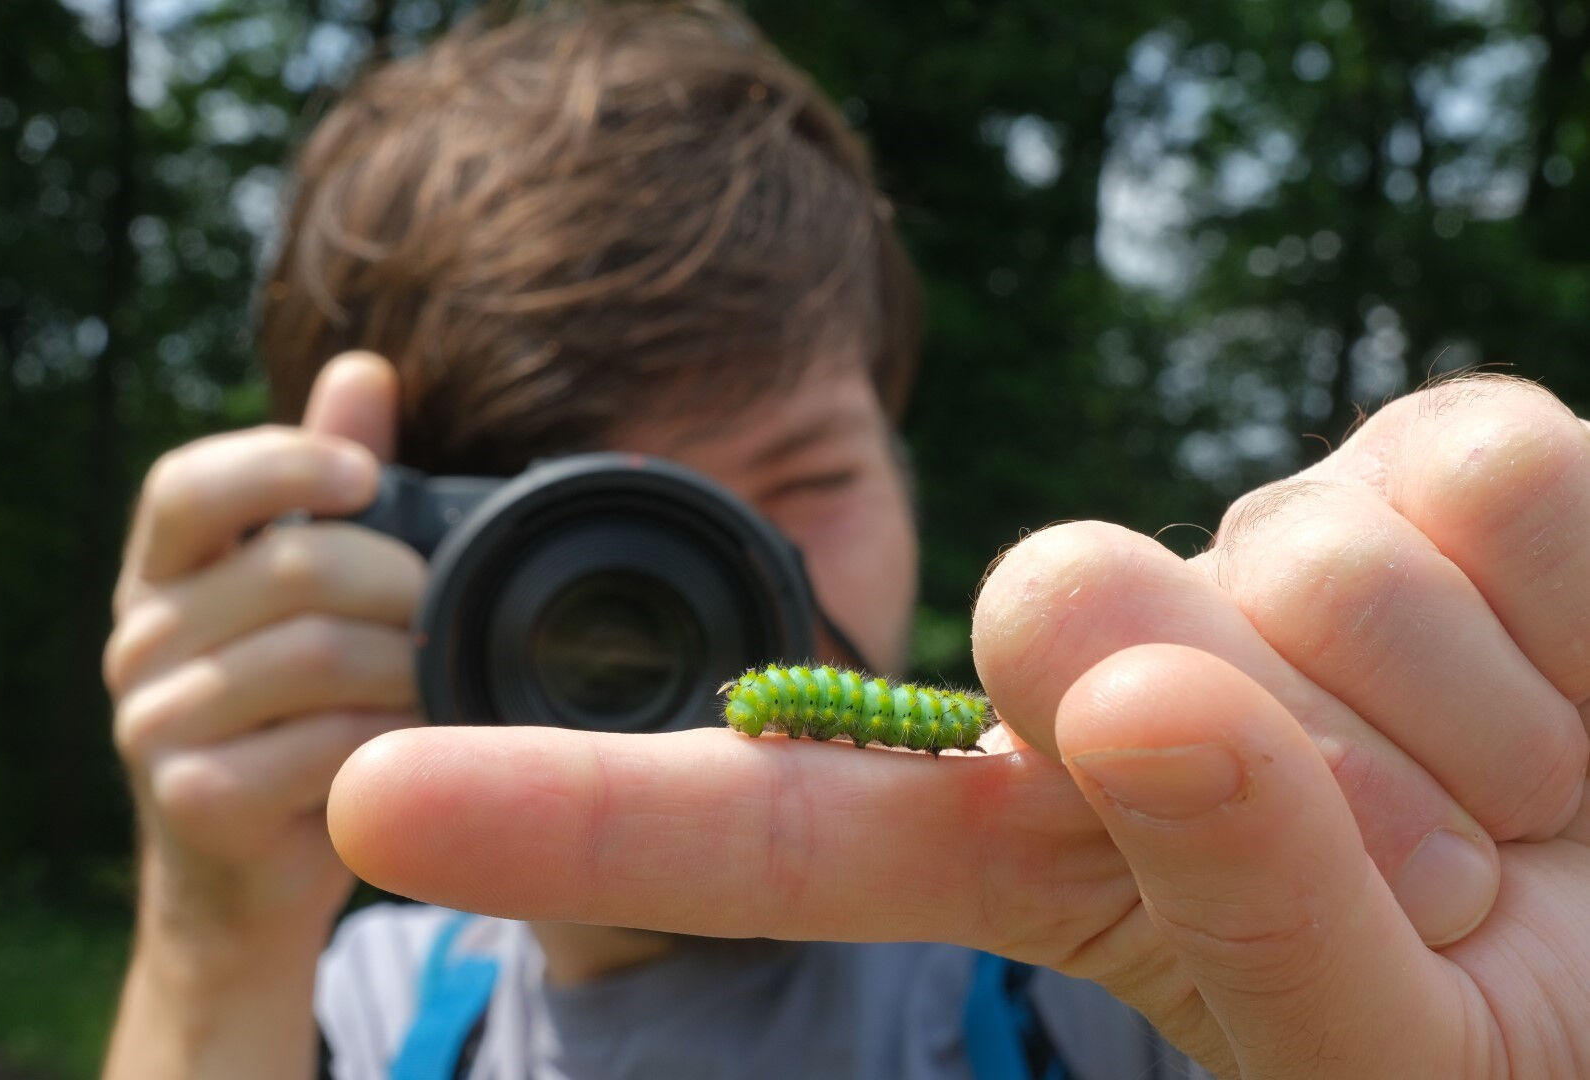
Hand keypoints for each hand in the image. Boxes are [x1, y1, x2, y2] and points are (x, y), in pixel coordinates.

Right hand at [106, 352, 424, 942]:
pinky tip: (416, 743)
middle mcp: (139, 639)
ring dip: (406, 665)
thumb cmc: (297, 712)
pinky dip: (393, 738)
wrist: (255, 871)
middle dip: (399, 583)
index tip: (369, 473)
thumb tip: (364, 370)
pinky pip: (321, 744)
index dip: (281, 463)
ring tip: (441, 677)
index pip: (188, 486)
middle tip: (448, 611)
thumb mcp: (309, 596)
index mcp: (165, 572)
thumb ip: (329, 485)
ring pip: (314, 656)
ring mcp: (153, 724)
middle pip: (289, 570)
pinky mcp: (194, 799)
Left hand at [324, 376, 1587, 1078]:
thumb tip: (1121, 680)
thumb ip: (1236, 909)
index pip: (782, 821)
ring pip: (1283, 560)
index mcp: (1053, 843)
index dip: (579, 811)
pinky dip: (1574, 625)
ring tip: (1537, 795)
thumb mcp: (1394, 1041)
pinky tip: (1578, 679)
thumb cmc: (1542, 1020)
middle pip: (1055, 613)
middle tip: (1440, 863)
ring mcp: (1268, 546)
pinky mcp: (1435, 455)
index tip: (380, 799)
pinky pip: (1473, 486)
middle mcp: (1122, 670)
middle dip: (1266, 763)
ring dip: (1461, 728)